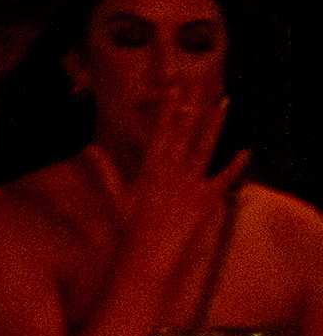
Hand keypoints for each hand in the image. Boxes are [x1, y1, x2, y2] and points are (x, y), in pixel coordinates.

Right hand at [99, 83, 244, 253]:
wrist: (149, 253)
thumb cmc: (130, 226)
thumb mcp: (116, 195)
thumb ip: (105, 170)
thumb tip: (89, 149)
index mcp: (150, 165)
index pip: (161, 129)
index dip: (169, 107)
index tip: (175, 87)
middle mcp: (172, 169)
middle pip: (184, 131)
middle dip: (192, 105)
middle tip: (200, 83)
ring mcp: (191, 183)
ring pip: (204, 147)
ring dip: (215, 124)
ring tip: (224, 103)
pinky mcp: (207, 199)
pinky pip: (224, 179)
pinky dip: (236, 165)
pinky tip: (246, 150)